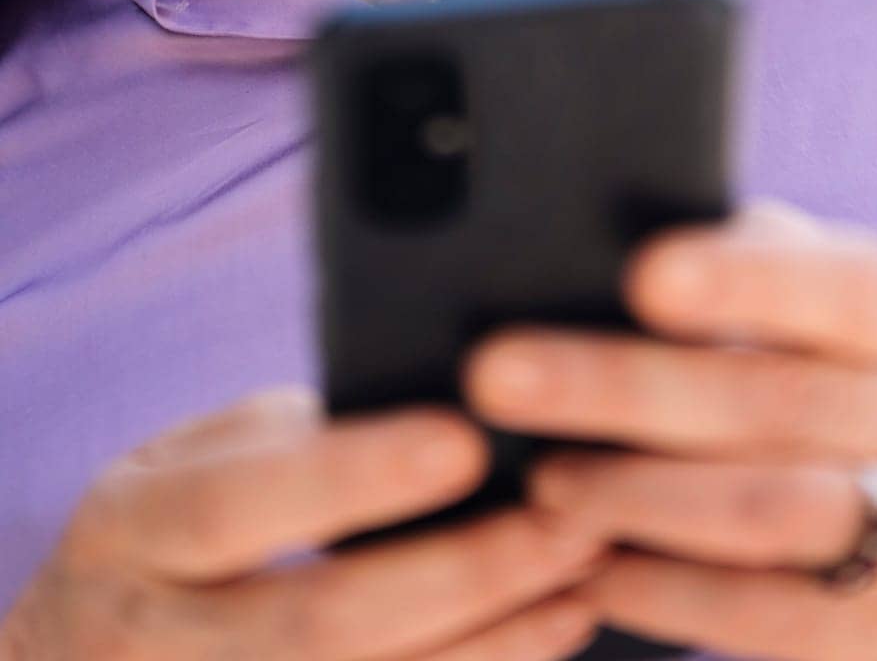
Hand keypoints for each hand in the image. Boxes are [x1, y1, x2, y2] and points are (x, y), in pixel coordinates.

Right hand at [0, 385, 609, 659]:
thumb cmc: (157, 536)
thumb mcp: (180, 465)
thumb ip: (281, 441)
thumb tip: (427, 402)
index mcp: (130, 533)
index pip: (236, 505)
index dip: (351, 476)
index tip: (465, 438)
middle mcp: (152, 640)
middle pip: (319, 622)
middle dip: (459, 573)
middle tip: (567, 517)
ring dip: (489, 645)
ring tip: (583, 577)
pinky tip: (542, 640)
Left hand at [461, 199, 876, 660]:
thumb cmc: (855, 387)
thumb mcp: (839, 312)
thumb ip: (755, 264)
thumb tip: (614, 226)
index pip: (836, 286)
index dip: (741, 280)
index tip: (640, 274)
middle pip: (768, 401)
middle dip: (620, 387)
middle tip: (500, 373)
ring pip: (758, 513)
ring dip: (631, 494)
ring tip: (541, 479)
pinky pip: (752, 615)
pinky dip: (657, 591)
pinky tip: (586, 567)